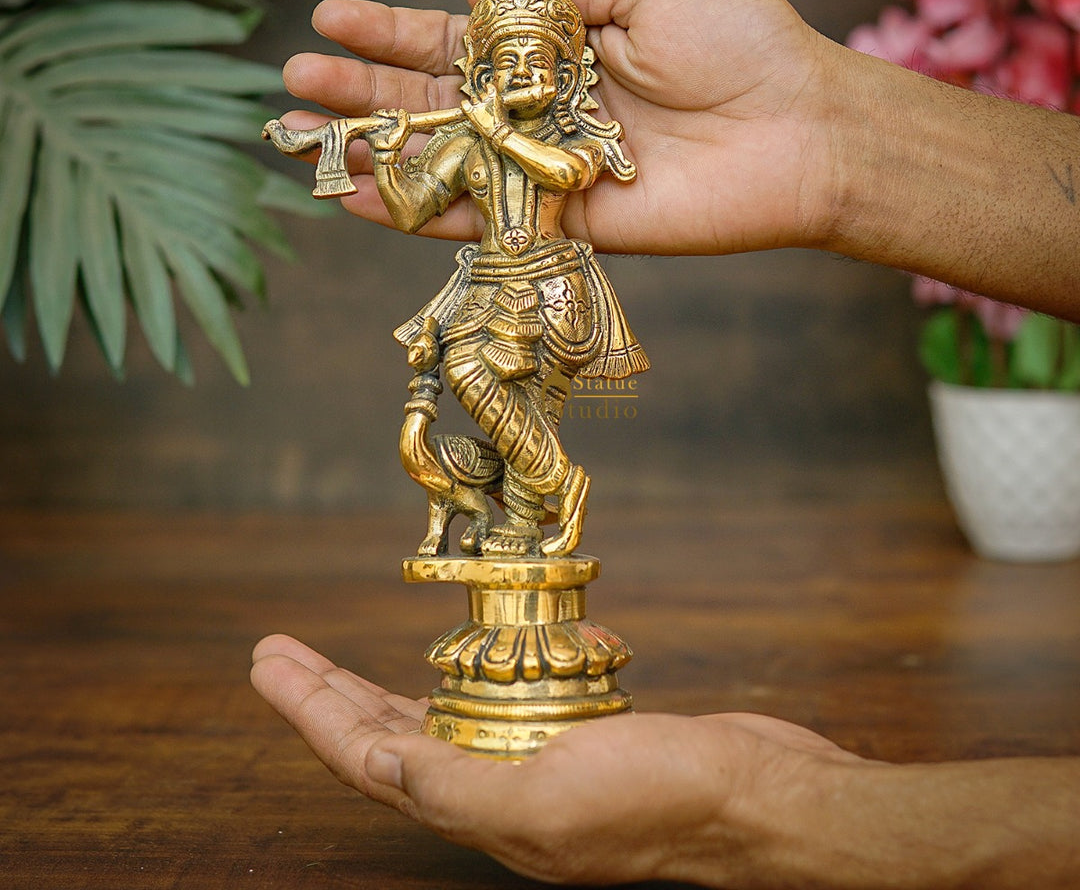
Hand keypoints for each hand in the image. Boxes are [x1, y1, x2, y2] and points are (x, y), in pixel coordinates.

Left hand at [250, 633, 861, 885]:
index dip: (310, 709)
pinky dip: (463, 678)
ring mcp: (532, 761)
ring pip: (433, 721)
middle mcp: (495, 788)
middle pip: (386, 737)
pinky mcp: (570, 733)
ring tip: (331, 661)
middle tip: (279, 650)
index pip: (366, 759)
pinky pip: (496, 703)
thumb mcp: (550, 798)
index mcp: (480, 810)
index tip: (269, 661)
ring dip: (378, 688)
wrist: (756, 796)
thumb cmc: (665, 800)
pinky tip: (450, 662)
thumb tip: (377, 762)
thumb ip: (457, 787)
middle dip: (326, 693)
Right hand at [280, 0, 843, 255]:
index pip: (456, 42)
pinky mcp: (564, 225)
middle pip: (434, 104)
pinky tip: (358, 200)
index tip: (329, 17)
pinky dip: (420, 214)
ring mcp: (548, 171)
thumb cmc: (741, 43)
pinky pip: (481, 220)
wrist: (799, 129)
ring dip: (371, 153)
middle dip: (361, 92)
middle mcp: (543, 113)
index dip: (393, 31)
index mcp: (559, 53)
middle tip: (291, 83)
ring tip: (298, 141)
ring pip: (444, 164)